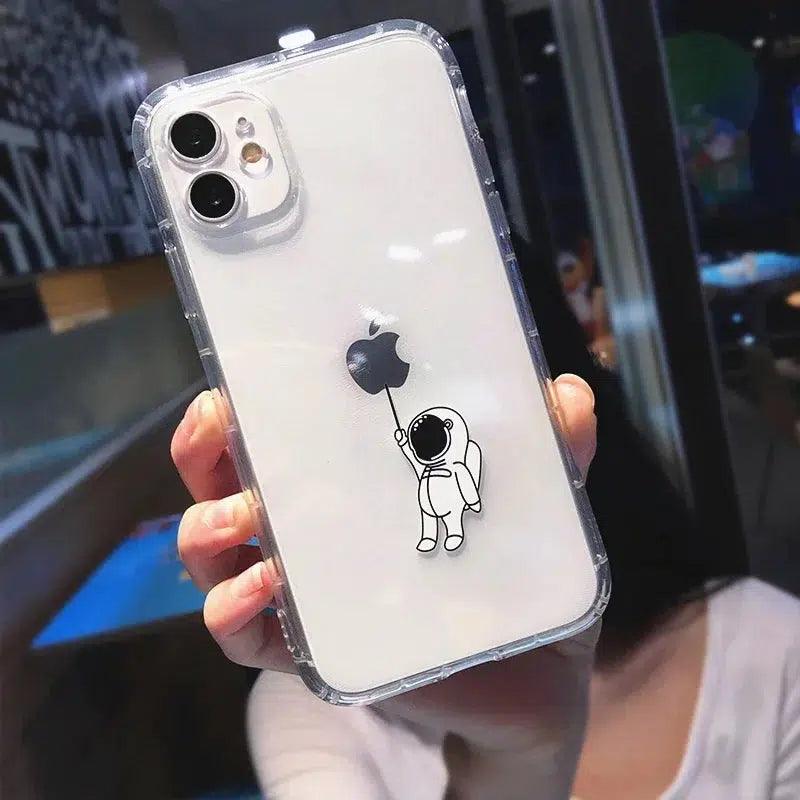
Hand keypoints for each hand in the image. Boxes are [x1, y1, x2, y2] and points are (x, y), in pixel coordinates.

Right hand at [173, 372, 596, 797]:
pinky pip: (243, 634)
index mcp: (349, 480)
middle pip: (223, 480)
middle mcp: (309, 529)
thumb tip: (567, 394)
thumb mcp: (535, 507)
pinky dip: (235, 608)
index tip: (238, 375)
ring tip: (244, 515)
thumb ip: (550, 452)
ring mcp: (302, 591)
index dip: (244, 401)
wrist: (535, 679)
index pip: (278, 430)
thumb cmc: (518, 578)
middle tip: (216, 426)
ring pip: (214, 554)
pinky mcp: (308, 650)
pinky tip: (264, 584)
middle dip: (203, 449)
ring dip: (208, 528)